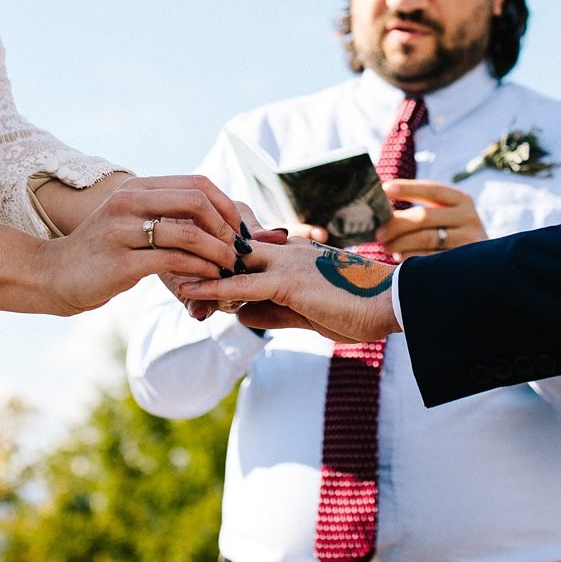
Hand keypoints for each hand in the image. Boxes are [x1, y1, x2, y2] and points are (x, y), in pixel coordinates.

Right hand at [0, 175, 246, 315]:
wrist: (54, 275)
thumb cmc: (100, 252)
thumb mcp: (129, 221)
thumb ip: (163, 213)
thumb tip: (211, 214)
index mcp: (135, 189)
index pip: (196, 183)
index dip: (225, 204)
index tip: (239, 228)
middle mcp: (128, 202)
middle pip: (196, 201)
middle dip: (226, 226)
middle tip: (238, 248)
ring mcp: (123, 231)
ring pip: (188, 233)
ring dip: (218, 252)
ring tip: (229, 267)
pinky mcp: (122, 262)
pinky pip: (174, 261)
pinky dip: (199, 270)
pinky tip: (209, 279)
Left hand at [175, 236, 397, 343]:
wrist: (394, 303)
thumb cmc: (360, 308)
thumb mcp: (309, 312)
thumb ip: (274, 310)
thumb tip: (240, 313)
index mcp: (294, 253)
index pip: (246, 251)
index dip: (218, 259)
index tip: (188, 264)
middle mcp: (287, 250)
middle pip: (231, 248)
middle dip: (201, 257)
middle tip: (168, 265)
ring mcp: (288, 262)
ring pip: (231, 262)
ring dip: (199, 270)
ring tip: (166, 277)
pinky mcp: (290, 281)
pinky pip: (242, 284)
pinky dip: (213, 288)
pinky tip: (190, 293)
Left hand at [377, 178, 485, 254]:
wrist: (488, 265)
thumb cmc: (456, 235)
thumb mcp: (449, 216)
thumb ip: (424, 210)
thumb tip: (385, 209)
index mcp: (462, 199)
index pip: (432, 189)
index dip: (407, 188)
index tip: (385, 189)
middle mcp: (468, 217)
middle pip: (424, 216)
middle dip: (397, 224)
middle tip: (378, 233)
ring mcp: (469, 240)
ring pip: (426, 238)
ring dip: (400, 243)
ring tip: (385, 247)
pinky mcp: (464, 261)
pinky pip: (430, 258)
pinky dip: (411, 258)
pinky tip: (400, 258)